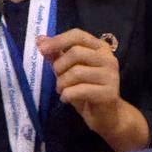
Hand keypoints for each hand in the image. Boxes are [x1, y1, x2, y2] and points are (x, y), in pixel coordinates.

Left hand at [37, 29, 149, 151]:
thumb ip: (58, 55)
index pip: (78, 35)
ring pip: (76, 72)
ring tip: (62, 90)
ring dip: (62, 83)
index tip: (42, 48)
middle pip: (75, 53)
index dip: (58, 40)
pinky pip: (79, 90)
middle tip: (57, 79)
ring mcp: (111, 76)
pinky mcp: (108, 93)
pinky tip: (66, 99)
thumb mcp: (70, 70)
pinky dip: (67, 95)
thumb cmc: (87, 90)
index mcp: (100, 48)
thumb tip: (40, 40)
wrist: (106, 116)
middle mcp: (108, 59)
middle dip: (59, 66)